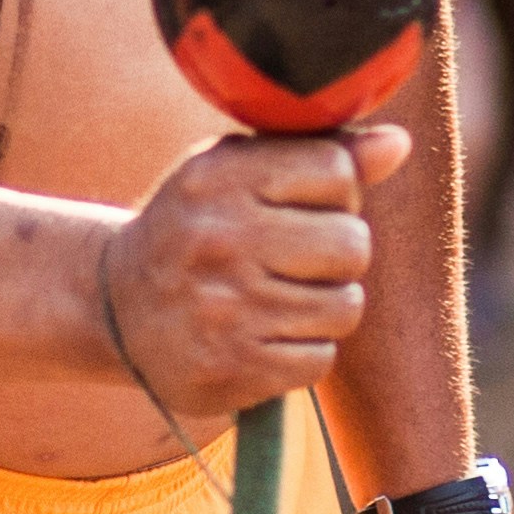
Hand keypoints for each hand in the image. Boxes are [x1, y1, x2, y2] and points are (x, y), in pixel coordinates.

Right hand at [97, 129, 401, 418]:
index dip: (338, 190)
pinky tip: (264, 335)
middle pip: (353, 245)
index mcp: (219, 177)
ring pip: (344, 307)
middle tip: (298, 258)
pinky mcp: (229, 370)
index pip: (337, 170)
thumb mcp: (241, 171)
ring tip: (281, 296)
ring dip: (325, 305)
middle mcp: (218, 240)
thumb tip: (398, 142)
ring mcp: (223, 310)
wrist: (115, 305)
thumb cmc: (199, 225)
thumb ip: (321, 153)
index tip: (303, 204)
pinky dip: (302, 351)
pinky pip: (319, 360)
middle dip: (339, 254)